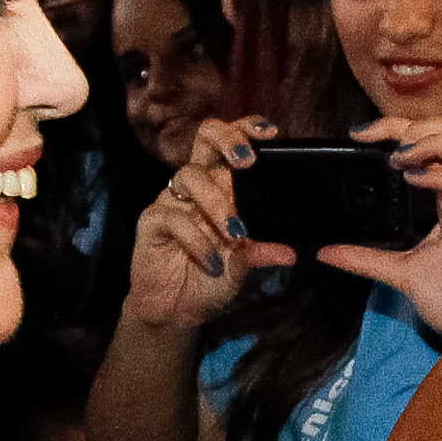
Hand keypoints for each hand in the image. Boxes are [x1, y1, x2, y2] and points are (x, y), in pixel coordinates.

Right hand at [130, 116, 295, 329]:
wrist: (176, 311)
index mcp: (222, 186)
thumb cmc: (211, 279)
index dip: (246, 129)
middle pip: (205, 138)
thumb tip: (290, 252)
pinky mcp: (151, 222)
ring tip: (235, 234)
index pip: (230, 143)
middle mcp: (197, 186)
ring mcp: (172, 200)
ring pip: (189, 177)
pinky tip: (212, 262)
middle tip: (246, 162)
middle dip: (227, 140)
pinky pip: (173, 218)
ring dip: (216, 203)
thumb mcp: (243, 267)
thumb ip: (261, 254)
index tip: (271, 134)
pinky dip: (196, 240)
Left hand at [318, 112, 441, 339]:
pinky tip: (411, 178)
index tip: (362, 134)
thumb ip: (366, 259)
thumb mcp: (400, 273)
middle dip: (421, 122)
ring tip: (400, 155)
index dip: (402, 127)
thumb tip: (326, 252)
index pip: (438, 142)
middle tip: (379, 137)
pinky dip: (439, 175)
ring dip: (434, 141)